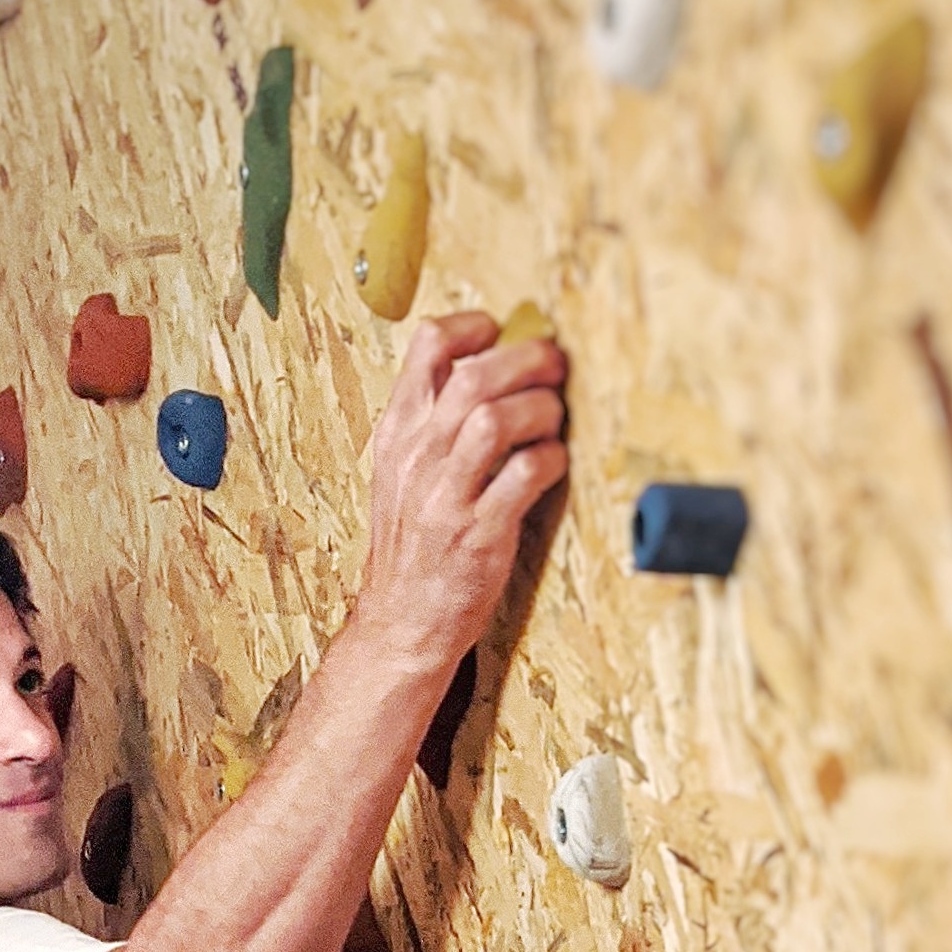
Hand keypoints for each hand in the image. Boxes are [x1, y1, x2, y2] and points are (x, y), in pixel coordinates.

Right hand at [355, 313, 566, 670]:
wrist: (400, 624)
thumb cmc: (412, 549)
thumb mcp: (402, 475)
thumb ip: (434, 426)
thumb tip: (485, 372)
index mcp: (397, 434)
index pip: (427, 347)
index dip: (474, 327)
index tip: (501, 332)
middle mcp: (418, 458)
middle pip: (474, 375)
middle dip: (527, 359)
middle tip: (554, 366)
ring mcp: (445, 498)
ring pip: (495, 418)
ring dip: (539, 408)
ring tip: (554, 416)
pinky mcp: (477, 535)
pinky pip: (523, 476)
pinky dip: (549, 459)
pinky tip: (553, 463)